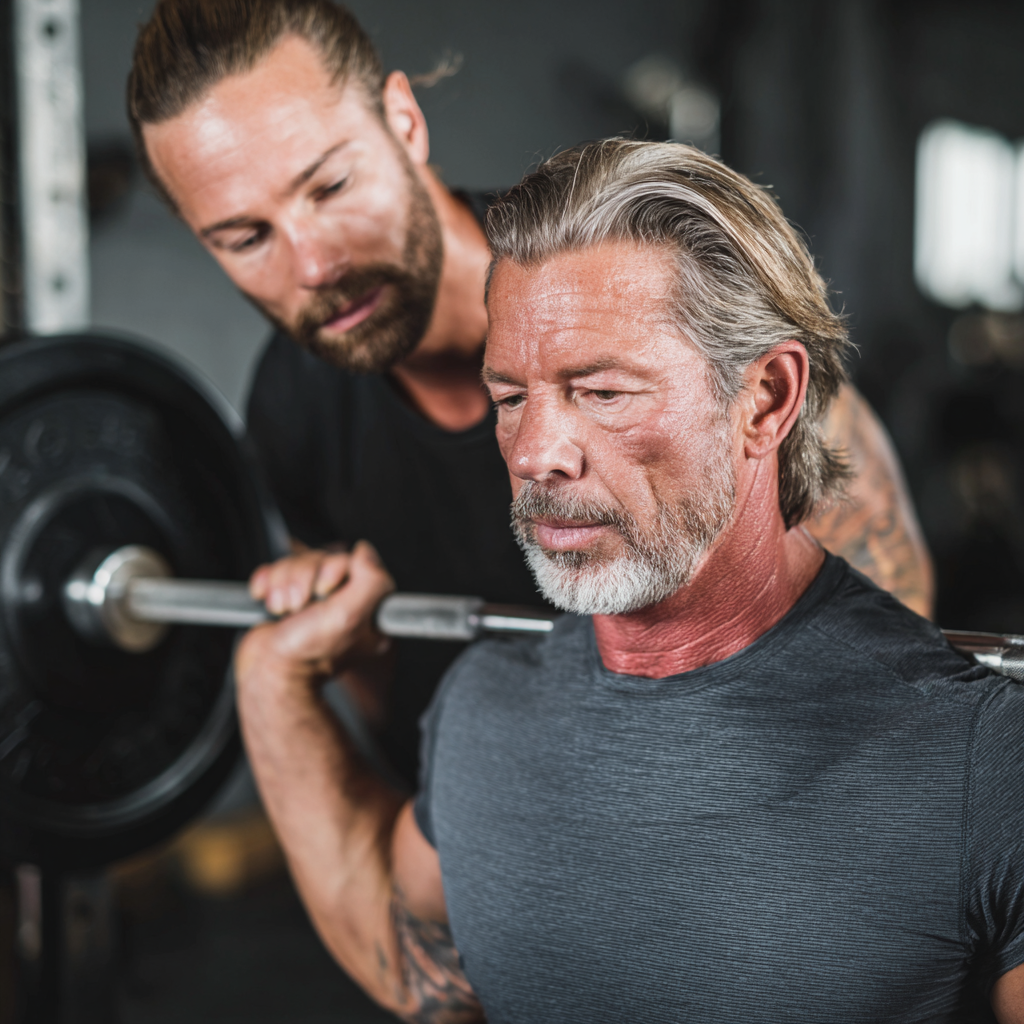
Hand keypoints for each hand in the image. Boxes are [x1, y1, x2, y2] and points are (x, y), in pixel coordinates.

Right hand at [237, 541, 394, 684]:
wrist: (268, 673)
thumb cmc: (307, 654)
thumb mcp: (349, 616)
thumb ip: (371, 580)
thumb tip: (365, 550)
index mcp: (364, 608)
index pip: (353, 562)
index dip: (333, 570)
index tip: (325, 592)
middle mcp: (340, 603)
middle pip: (321, 558)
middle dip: (303, 578)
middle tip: (300, 606)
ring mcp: (312, 601)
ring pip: (296, 563)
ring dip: (284, 584)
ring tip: (284, 609)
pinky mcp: (285, 598)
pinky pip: (274, 571)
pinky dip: (267, 584)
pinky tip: (270, 603)